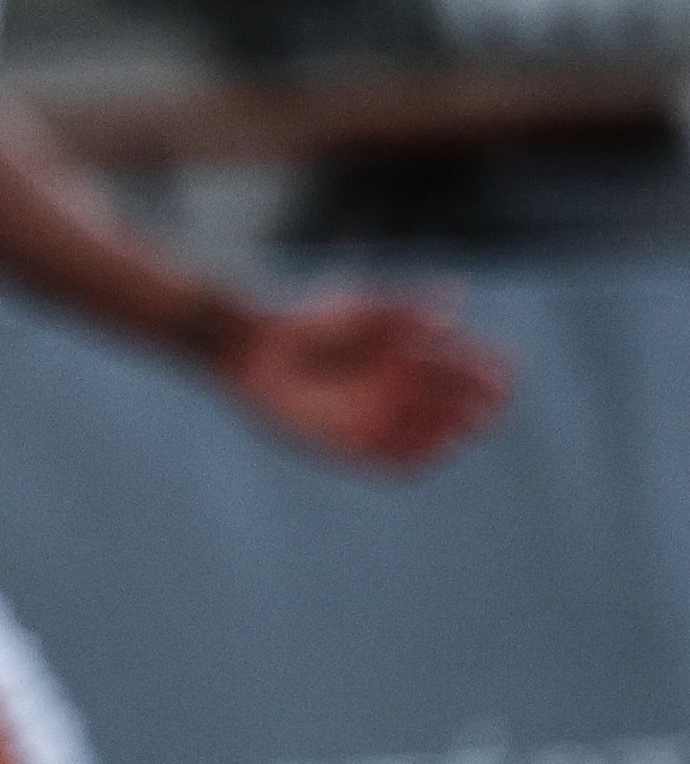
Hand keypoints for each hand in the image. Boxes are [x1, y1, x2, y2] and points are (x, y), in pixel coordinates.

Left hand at [228, 289, 511, 467]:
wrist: (256, 348)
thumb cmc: (306, 320)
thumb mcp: (359, 307)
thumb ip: (405, 308)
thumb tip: (454, 302)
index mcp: (404, 355)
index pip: (459, 368)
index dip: (487, 370)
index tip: (508, 369)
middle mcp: (395, 390)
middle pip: (450, 403)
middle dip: (474, 403)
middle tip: (492, 401)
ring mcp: (375, 418)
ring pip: (428, 433)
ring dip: (451, 429)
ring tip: (468, 421)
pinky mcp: (350, 445)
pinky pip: (394, 461)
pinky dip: (418, 456)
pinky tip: (439, 447)